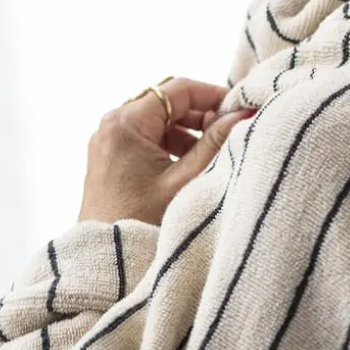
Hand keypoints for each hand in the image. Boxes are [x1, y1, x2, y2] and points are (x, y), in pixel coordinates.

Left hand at [77, 77, 255, 225]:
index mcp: (126, 124)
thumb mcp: (185, 181)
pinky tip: (190, 165)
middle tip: (230, 132)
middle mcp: (112, 125)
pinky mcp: (110, 157)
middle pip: (166, 101)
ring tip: (213, 153)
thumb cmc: (141, 222)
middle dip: (201, 114)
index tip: (239, 109)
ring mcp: (108, 141)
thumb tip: (243, 114)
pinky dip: (170, 144)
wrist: (107, 259)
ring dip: (187, 130)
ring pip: (157, 119)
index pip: (178, 89)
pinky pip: (145, 137)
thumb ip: (215, 143)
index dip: (213, 95)